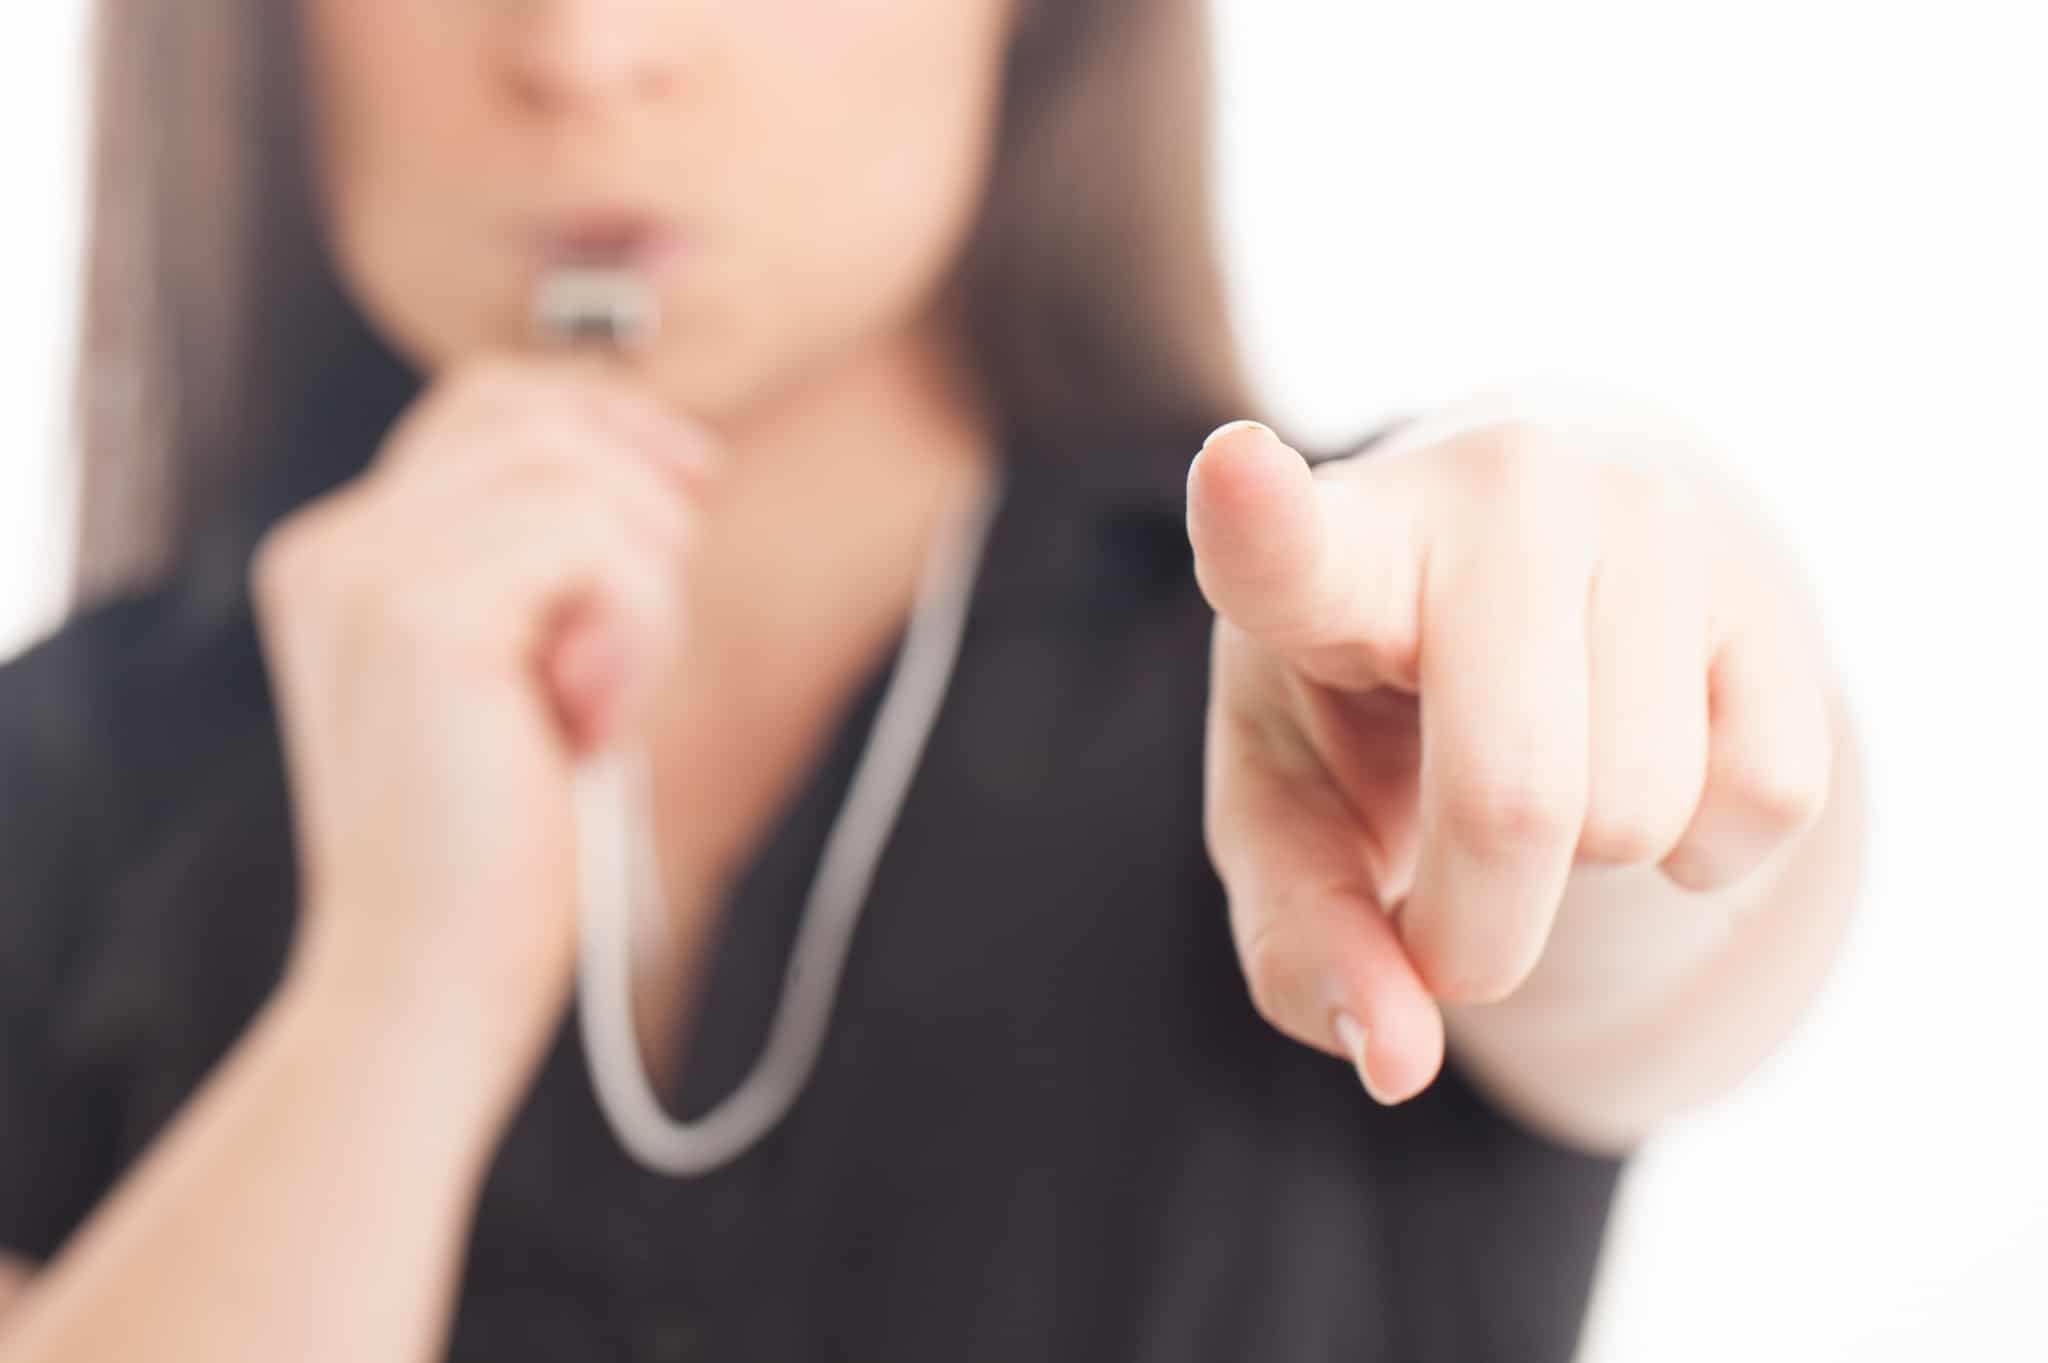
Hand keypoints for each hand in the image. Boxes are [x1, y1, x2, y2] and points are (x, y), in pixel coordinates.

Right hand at [249, 355, 720, 1084]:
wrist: (429, 979)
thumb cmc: (499, 840)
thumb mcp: (533, 666)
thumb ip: (557, 559)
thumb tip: (678, 456)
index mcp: (343, 552)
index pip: (489, 401)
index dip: (608, 418)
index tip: (693, 485)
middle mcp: (334, 543)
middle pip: (540, 417)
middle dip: (641, 508)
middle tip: (638, 644)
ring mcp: (364, 570)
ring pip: (579, 473)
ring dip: (644, 589)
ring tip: (605, 703)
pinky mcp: (421, 616)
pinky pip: (594, 540)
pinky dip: (638, 625)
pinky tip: (594, 722)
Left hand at [1188, 413, 1834, 1103]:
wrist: (1537, 571)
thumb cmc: (1369, 703)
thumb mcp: (1290, 809)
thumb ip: (1303, 938)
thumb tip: (1398, 1062)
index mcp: (1336, 548)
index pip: (1287, 543)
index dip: (1259, 520)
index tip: (1232, 470)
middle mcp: (1495, 497)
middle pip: (1514, 799)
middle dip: (1479, 931)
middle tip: (1450, 916)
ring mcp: (1645, 518)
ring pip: (1640, 815)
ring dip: (1584, 873)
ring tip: (1545, 779)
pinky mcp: (1765, 581)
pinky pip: (1768, 798)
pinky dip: (1702, 849)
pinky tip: (1647, 766)